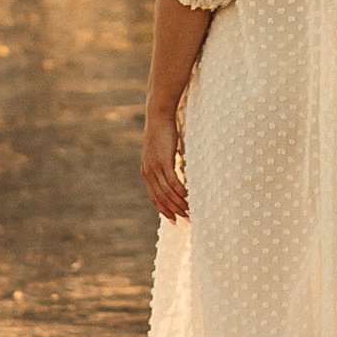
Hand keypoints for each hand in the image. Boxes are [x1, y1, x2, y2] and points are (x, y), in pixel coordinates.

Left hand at [142, 101, 188, 223]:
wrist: (159, 116)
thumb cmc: (162, 134)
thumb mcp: (160, 153)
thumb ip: (163, 166)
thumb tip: (173, 177)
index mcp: (146, 172)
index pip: (154, 197)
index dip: (164, 210)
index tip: (174, 220)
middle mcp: (148, 172)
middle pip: (161, 198)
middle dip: (174, 210)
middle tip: (187, 219)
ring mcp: (155, 167)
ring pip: (167, 192)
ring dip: (179, 203)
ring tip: (190, 210)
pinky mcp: (163, 160)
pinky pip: (172, 181)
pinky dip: (180, 191)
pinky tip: (188, 197)